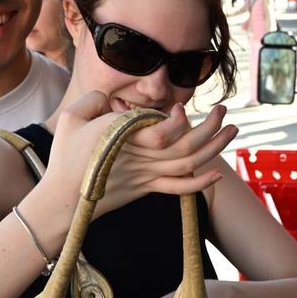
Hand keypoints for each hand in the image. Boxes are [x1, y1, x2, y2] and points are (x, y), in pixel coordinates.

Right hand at [42, 93, 236, 218]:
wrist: (64, 200)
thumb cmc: (65, 157)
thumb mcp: (70, 118)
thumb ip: (93, 100)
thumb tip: (112, 97)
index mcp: (123, 138)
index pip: (160, 132)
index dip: (176, 121)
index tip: (180, 109)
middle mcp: (141, 158)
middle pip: (185, 145)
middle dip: (210, 127)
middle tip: (224, 110)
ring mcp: (147, 175)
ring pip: (188, 163)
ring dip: (214, 148)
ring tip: (232, 130)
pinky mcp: (147, 189)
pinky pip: (179, 188)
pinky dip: (200, 183)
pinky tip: (217, 174)